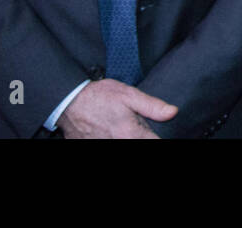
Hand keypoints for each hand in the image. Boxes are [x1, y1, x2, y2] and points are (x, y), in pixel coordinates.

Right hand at [57, 79, 177, 138]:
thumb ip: (152, 106)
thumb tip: (173, 113)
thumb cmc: (99, 97)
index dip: (157, 137)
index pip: (154, 143)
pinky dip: (110, 137)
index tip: (156, 133)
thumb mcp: (129, 95)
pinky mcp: (90, 148)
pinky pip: (107, 145)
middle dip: (141, 136)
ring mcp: (104, 147)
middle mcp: (117, 145)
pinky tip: (108, 131)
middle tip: (134, 124)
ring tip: (118, 127)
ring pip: (125, 145)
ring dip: (126, 137)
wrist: (68, 102)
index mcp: (130, 135)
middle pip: (139, 143)